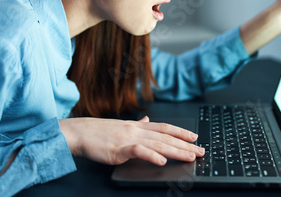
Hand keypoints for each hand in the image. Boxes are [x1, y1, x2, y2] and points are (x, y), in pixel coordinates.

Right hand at [59, 116, 203, 165]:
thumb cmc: (99, 132)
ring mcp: (129, 138)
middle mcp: (137, 130)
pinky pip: (139, 151)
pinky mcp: (119, 149)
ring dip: (175, 150)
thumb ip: (137, 124)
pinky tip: (162, 160)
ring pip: (157, 144)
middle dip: (185, 144)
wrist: (80, 132)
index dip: (181, 132)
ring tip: (189, 156)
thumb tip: (148, 120)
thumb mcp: (122, 125)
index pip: (165, 127)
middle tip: (200, 151)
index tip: (195, 138)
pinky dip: (151, 156)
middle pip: (166, 137)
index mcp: (138, 126)